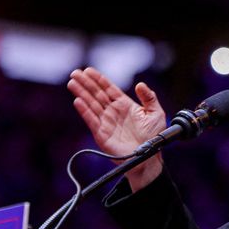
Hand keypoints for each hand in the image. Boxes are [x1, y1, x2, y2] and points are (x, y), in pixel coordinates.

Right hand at [67, 67, 165, 190]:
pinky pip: (92, 120)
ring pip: (91, 105)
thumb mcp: (156, 113)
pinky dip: (84, 111)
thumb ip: (149, 98)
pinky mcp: (102, 134)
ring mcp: (106, 122)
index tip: (89, 70)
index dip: (99, 79)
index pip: (109, 89)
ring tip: (72, 83)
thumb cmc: (153, 137)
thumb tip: (140, 84)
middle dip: (86, 83)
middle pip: (97, 94)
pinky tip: (78, 101)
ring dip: (81, 94)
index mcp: (124, 105)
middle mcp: (113, 112)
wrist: (149, 157)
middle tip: (75, 73)